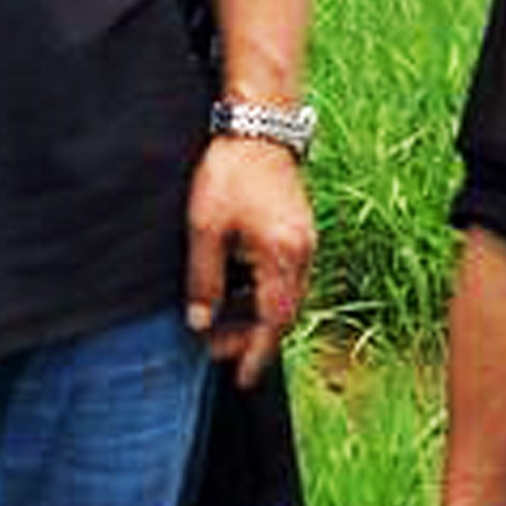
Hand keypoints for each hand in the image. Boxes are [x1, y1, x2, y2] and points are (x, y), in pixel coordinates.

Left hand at [184, 135, 315, 386]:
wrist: (259, 126)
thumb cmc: (230, 172)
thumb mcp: (205, 229)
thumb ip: (204, 281)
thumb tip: (200, 323)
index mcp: (283, 256)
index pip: (273, 322)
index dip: (255, 354)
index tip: (240, 379)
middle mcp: (303, 253)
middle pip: (284, 314)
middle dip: (253, 339)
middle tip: (216, 351)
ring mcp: (305, 241)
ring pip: (286, 296)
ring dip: (257, 316)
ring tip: (222, 324)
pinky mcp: (299, 230)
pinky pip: (287, 276)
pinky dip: (264, 293)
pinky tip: (237, 291)